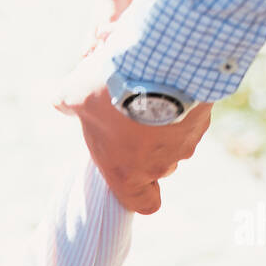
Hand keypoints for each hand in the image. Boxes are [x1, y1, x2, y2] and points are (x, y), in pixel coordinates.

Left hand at [54, 0, 212, 214]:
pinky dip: (181, 104)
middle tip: (131, 118)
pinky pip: (191, 116)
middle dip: (146, 147)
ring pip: (176, 140)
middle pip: (159, 167)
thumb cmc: (111, 88)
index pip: (144, 204)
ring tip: (149, 93)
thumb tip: (60, 100)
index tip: (133, 177)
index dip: (141, 194)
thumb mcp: (74, 94)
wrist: (161, 62)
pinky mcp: (205, 117)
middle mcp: (162, 165)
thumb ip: (66, 103)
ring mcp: (187, 143)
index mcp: (128, 173)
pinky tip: (167, 81)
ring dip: (165, 123)